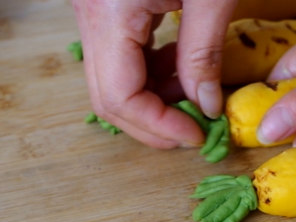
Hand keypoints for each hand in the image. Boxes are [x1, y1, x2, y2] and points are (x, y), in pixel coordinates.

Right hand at [72, 0, 235, 148]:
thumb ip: (204, 52)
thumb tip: (206, 106)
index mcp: (110, 12)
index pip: (120, 96)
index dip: (159, 125)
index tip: (196, 135)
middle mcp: (90, 15)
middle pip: (108, 96)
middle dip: (153, 122)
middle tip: (193, 131)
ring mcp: (92, 11)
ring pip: (112, 79)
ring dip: (153, 98)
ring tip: (194, 95)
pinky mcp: (104, 7)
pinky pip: (118, 56)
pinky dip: (150, 73)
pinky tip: (181, 67)